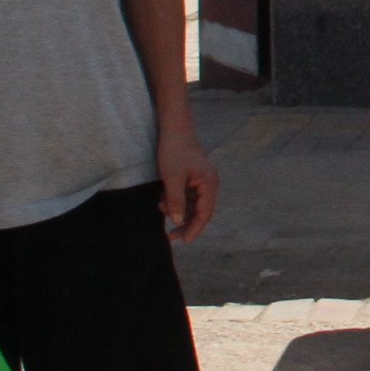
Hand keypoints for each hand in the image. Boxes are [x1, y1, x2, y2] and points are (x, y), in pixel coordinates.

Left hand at [155, 126, 219, 241]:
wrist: (173, 129)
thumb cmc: (174, 150)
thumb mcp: (172, 178)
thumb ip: (176, 201)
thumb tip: (178, 222)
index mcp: (209, 183)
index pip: (205, 213)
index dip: (195, 229)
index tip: (184, 241)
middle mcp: (208, 184)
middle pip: (199, 212)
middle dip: (185, 223)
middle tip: (170, 236)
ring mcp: (200, 182)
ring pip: (191, 206)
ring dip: (177, 210)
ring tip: (160, 206)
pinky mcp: (191, 179)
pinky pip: (185, 197)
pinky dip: (174, 201)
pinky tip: (162, 198)